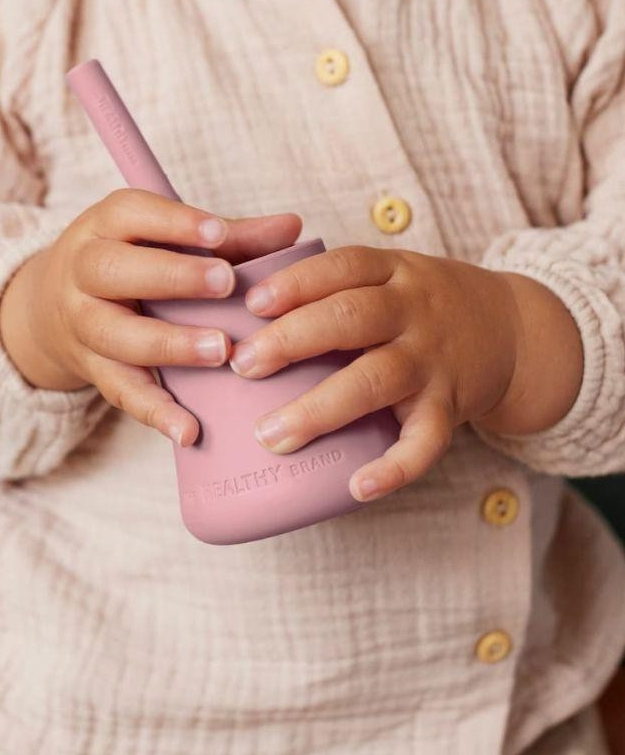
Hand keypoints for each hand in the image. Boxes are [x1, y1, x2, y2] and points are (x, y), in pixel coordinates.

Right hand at [0, 188, 301, 446]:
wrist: (51, 307)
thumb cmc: (131, 261)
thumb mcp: (164, 238)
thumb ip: (229, 236)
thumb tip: (292, 228)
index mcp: (105, 227)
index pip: (131, 214)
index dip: (173, 223)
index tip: (218, 233)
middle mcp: (83, 272)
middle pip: (112, 271)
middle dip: (171, 277)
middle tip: (226, 283)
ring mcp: (83, 324)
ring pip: (115, 335)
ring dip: (168, 344)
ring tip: (221, 352)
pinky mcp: (92, 370)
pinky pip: (120, 391)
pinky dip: (155, 412)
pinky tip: (189, 430)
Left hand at [228, 247, 526, 501]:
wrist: (514, 330)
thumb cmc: (420, 305)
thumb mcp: (389, 274)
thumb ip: (332, 284)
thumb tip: (240, 308)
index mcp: (391, 272)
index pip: (342, 267)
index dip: (297, 282)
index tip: (251, 302)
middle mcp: (413, 311)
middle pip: (351, 318)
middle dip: (291, 341)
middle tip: (242, 365)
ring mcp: (433, 359)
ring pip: (376, 379)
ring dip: (320, 409)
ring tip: (271, 435)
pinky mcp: (452, 406)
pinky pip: (426, 441)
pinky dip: (394, 467)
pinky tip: (356, 487)